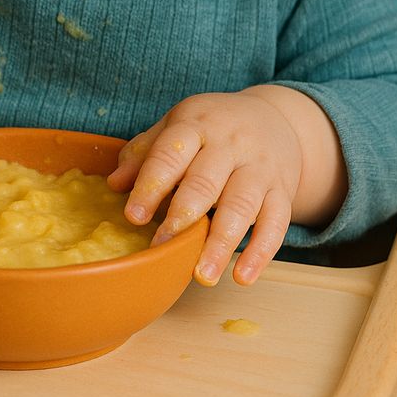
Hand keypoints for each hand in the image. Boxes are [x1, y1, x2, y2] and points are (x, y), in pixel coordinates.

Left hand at [107, 89, 302, 285]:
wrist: (276, 119)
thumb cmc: (212, 128)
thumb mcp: (177, 126)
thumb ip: (145, 152)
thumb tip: (113, 184)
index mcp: (196, 124)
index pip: (171, 153)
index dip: (151, 184)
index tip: (133, 216)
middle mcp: (230, 143)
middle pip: (206, 180)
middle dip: (183, 215)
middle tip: (161, 246)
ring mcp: (260, 168)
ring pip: (242, 206)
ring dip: (221, 243)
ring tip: (202, 276)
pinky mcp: (282, 191)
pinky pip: (276, 222)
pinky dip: (261, 252)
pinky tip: (242, 277)